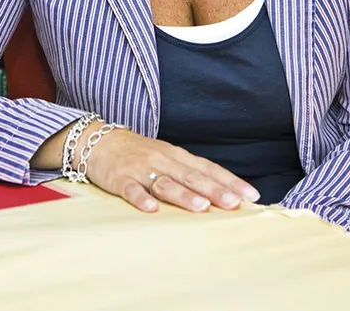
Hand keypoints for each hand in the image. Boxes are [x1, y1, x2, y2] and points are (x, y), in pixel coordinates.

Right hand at [81, 127, 259, 212]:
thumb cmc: (139, 153)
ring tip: (201, 206)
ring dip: (183, 195)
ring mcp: (141, 169)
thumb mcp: (167, 157)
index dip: (230, 181)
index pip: (208, 169)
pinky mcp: (120, 178)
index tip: (250, 196)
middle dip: (214, 190)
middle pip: (192, 176)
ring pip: (165, 182)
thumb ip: (190, 173)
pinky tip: (151, 209)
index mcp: (177, 156)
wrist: (98, 140)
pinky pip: (131, 189)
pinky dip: (141, 198)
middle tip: (233, 203)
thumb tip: (221, 192)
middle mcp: (163, 160)